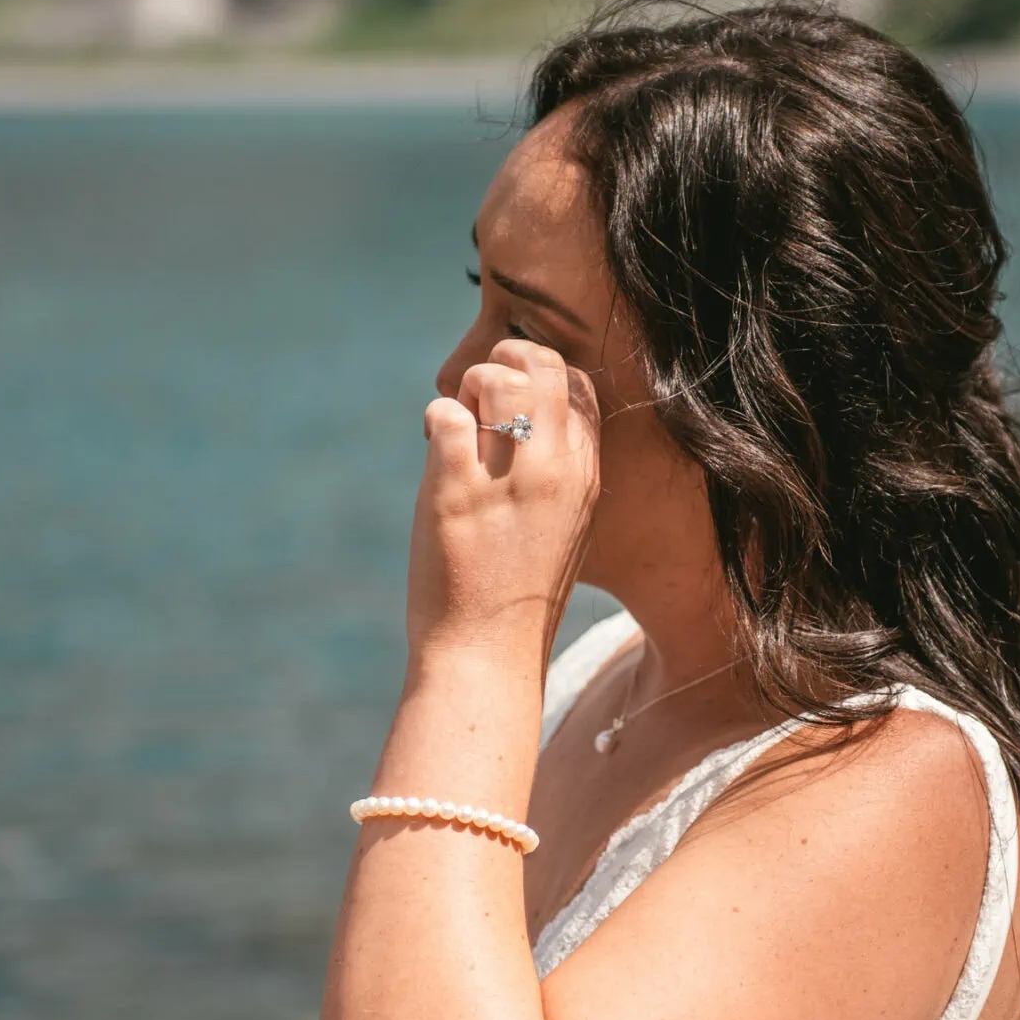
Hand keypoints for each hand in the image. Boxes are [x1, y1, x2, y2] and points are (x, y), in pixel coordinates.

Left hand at [409, 339, 599, 661]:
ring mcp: (507, 479)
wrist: (488, 655)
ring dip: (466, 387)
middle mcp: (555, 470)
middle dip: (503, 364)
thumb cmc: (519, 596)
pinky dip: (434, 419)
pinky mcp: (456, 490)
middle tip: (477, 398)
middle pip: (541, 366)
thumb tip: (519, 425)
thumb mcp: (565, 528)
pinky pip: (446, 414)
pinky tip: (432, 446)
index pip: (577, 385)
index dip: (539, 379)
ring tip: (456, 424)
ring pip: (494, 378)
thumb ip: (556, 475)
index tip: (510, 407)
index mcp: (586, 476)